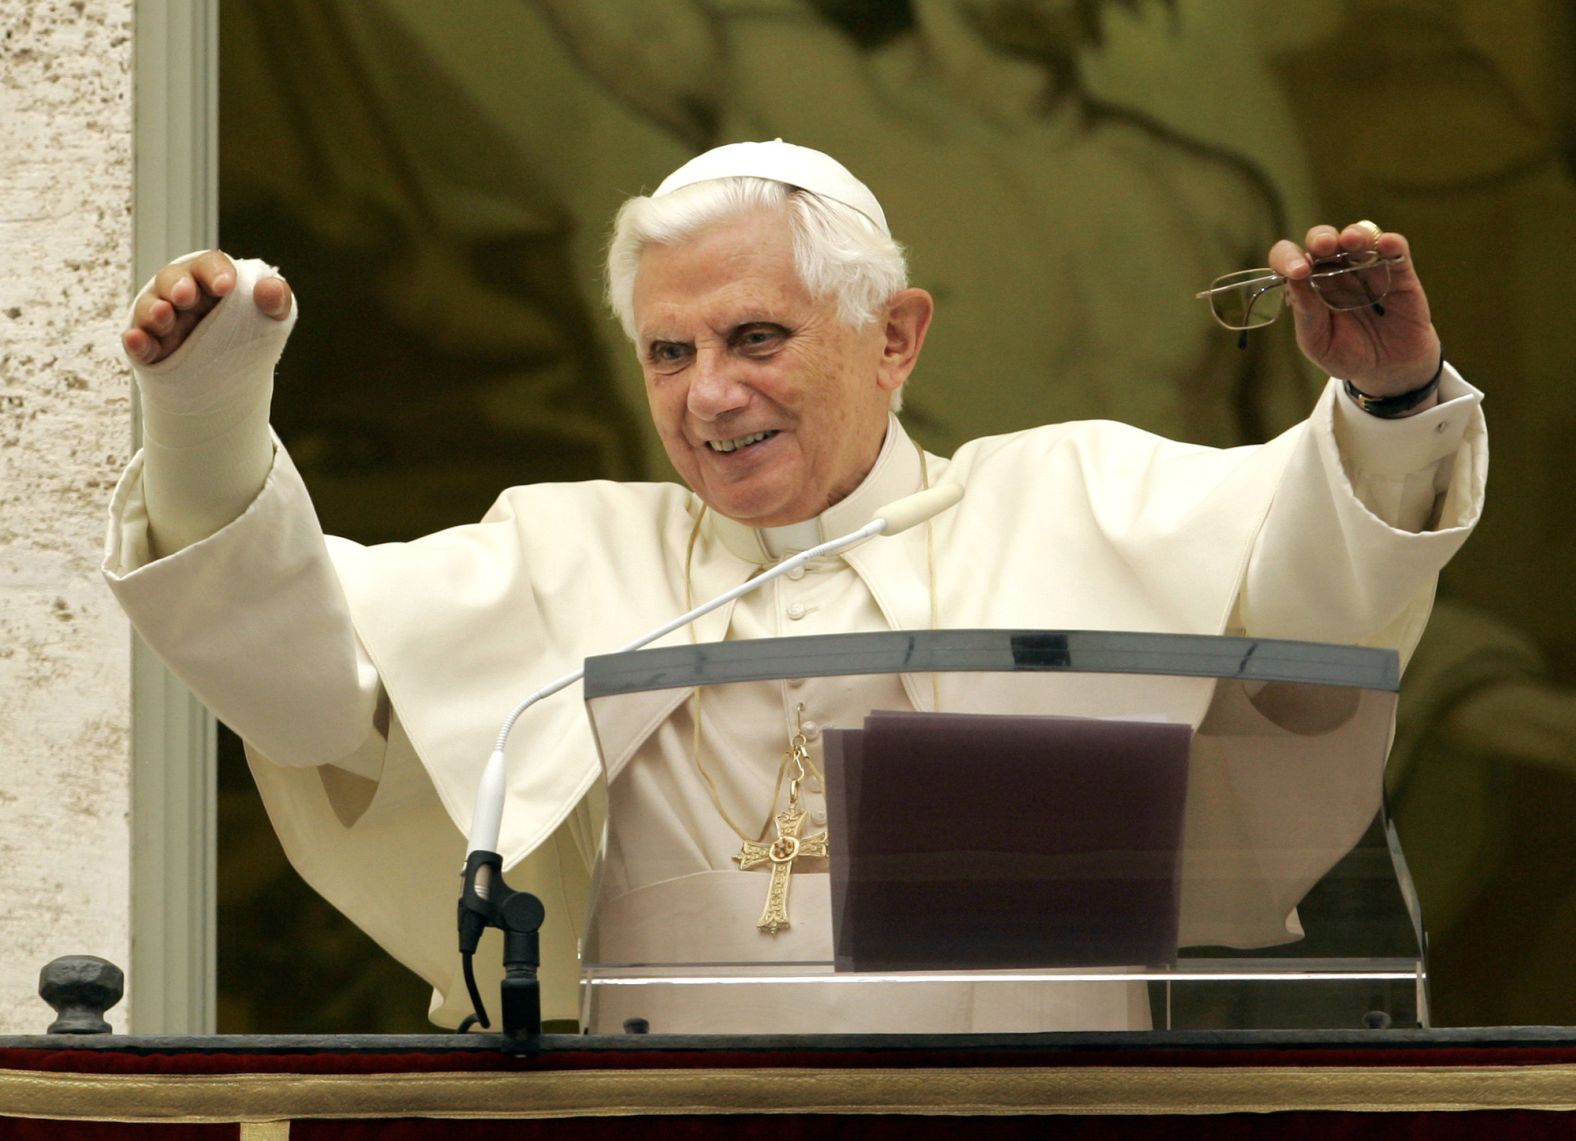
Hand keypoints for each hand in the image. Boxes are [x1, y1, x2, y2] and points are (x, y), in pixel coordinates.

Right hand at [122, 251, 292, 365]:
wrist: (232, 373)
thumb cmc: (248, 331)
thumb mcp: (270, 317)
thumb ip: (276, 301)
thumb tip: (271, 290)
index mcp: (211, 280)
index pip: (209, 265)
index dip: (216, 272)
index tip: (226, 285)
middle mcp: (182, 293)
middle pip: (173, 279)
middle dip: (178, 285)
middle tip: (186, 296)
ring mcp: (163, 319)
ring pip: (151, 307)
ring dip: (155, 311)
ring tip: (165, 316)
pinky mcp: (150, 346)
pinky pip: (138, 341)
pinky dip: (137, 341)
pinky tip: (137, 342)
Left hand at [1268, 223, 1442, 403]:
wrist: (1389, 371)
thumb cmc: (1347, 354)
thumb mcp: (1319, 343)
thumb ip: (1307, 314)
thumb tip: (1294, 282)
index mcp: (1309, 285)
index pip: (1290, 260)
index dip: (1287, 258)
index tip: (1296, 271)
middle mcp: (1335, 270)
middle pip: (1323, 239)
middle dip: (1321, 238)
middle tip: (1323, 246)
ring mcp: (1367, 268)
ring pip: (1359, 235)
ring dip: (1354, 234)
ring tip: (1352, 242)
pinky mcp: (1399, 272)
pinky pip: (1396, 249)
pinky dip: (1390, 243)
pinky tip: (1385, 245)